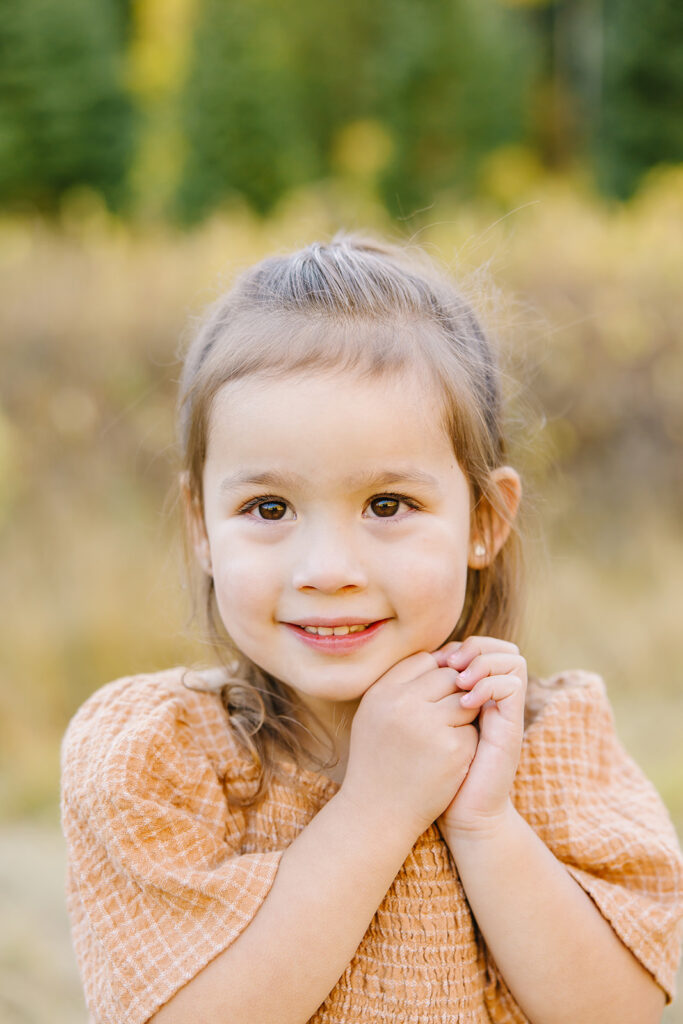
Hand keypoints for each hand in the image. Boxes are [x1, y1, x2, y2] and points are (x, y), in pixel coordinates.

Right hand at [340, 651, 478, 841]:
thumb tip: (442, 656)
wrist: (377, 814)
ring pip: (466, 699)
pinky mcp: (452, 748)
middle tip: (445, 718)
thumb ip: (402, 684)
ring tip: (446, 737)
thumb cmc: (378, 760)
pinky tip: (450, 760)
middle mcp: (402, 704)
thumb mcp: (376, 714)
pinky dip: (468, 742)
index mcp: (381, 692)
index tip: (432, 699)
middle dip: (454, 693)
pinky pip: (473, 729)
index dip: (435, 677)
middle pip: (449, 676)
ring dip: (463, 716)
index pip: (424, 660)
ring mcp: (429, 725)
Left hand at [431, 636, 526, 840]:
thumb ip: (426, 699)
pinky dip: (489, 685)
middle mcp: (496, 700)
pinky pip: (512, 685)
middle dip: (473, 647)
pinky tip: (466, 703)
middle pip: (498, 647)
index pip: (478, 648)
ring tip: (459, 679)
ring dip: (483, 662)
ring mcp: (507, 712)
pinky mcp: (513, 727)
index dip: (457, 646)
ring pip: (511, 660)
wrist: (463, 813)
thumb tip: (414, 664)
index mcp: (476, 696)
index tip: (435, 660)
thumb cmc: (435, 774)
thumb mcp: (426, 729)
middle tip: (449, 663)